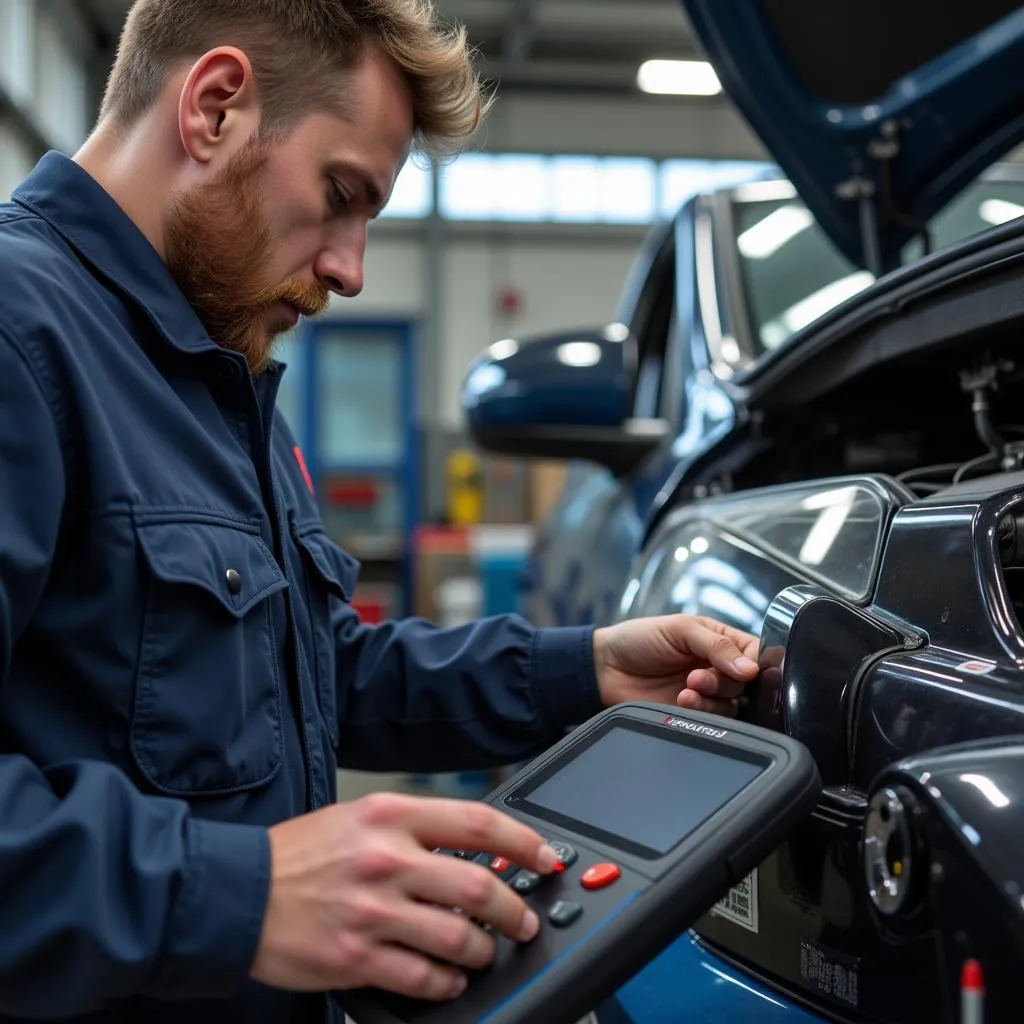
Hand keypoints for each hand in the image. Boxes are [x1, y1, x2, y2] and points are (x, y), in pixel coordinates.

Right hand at [250, 793, 559, 999]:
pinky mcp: (356, 957)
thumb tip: (471, 847)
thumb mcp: (358, 817)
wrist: (237, 891)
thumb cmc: (298, 853)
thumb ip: (412, 828)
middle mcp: (386, 859)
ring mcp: (372, 911)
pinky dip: (446, 982)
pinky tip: (450, 979)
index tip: (545, 856)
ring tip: (487, 951)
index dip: (523, 840)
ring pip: (457, 936)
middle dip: (514, 908)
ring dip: (484, 949)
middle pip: (478, 884)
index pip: (477, 822)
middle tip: (524, 920)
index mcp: (390, 816)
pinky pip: (422, 977)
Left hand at [593, 614, 759, 716]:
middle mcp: (717, 667)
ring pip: (732, 705)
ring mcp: (707, 693)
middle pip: (746, 683)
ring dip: (711, 698)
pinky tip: (681, 701)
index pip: (756, 653)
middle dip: (724, 681)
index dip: (754, 663)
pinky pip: (713, 721)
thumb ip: (717, 645)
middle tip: (697, 676)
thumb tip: (750, 668)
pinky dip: (700, 711)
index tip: (744, 669)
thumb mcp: (680, 629)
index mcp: (720, 640)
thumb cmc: (639, 639)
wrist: (606, 668)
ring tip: (686, 689)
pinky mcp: (694, 714)